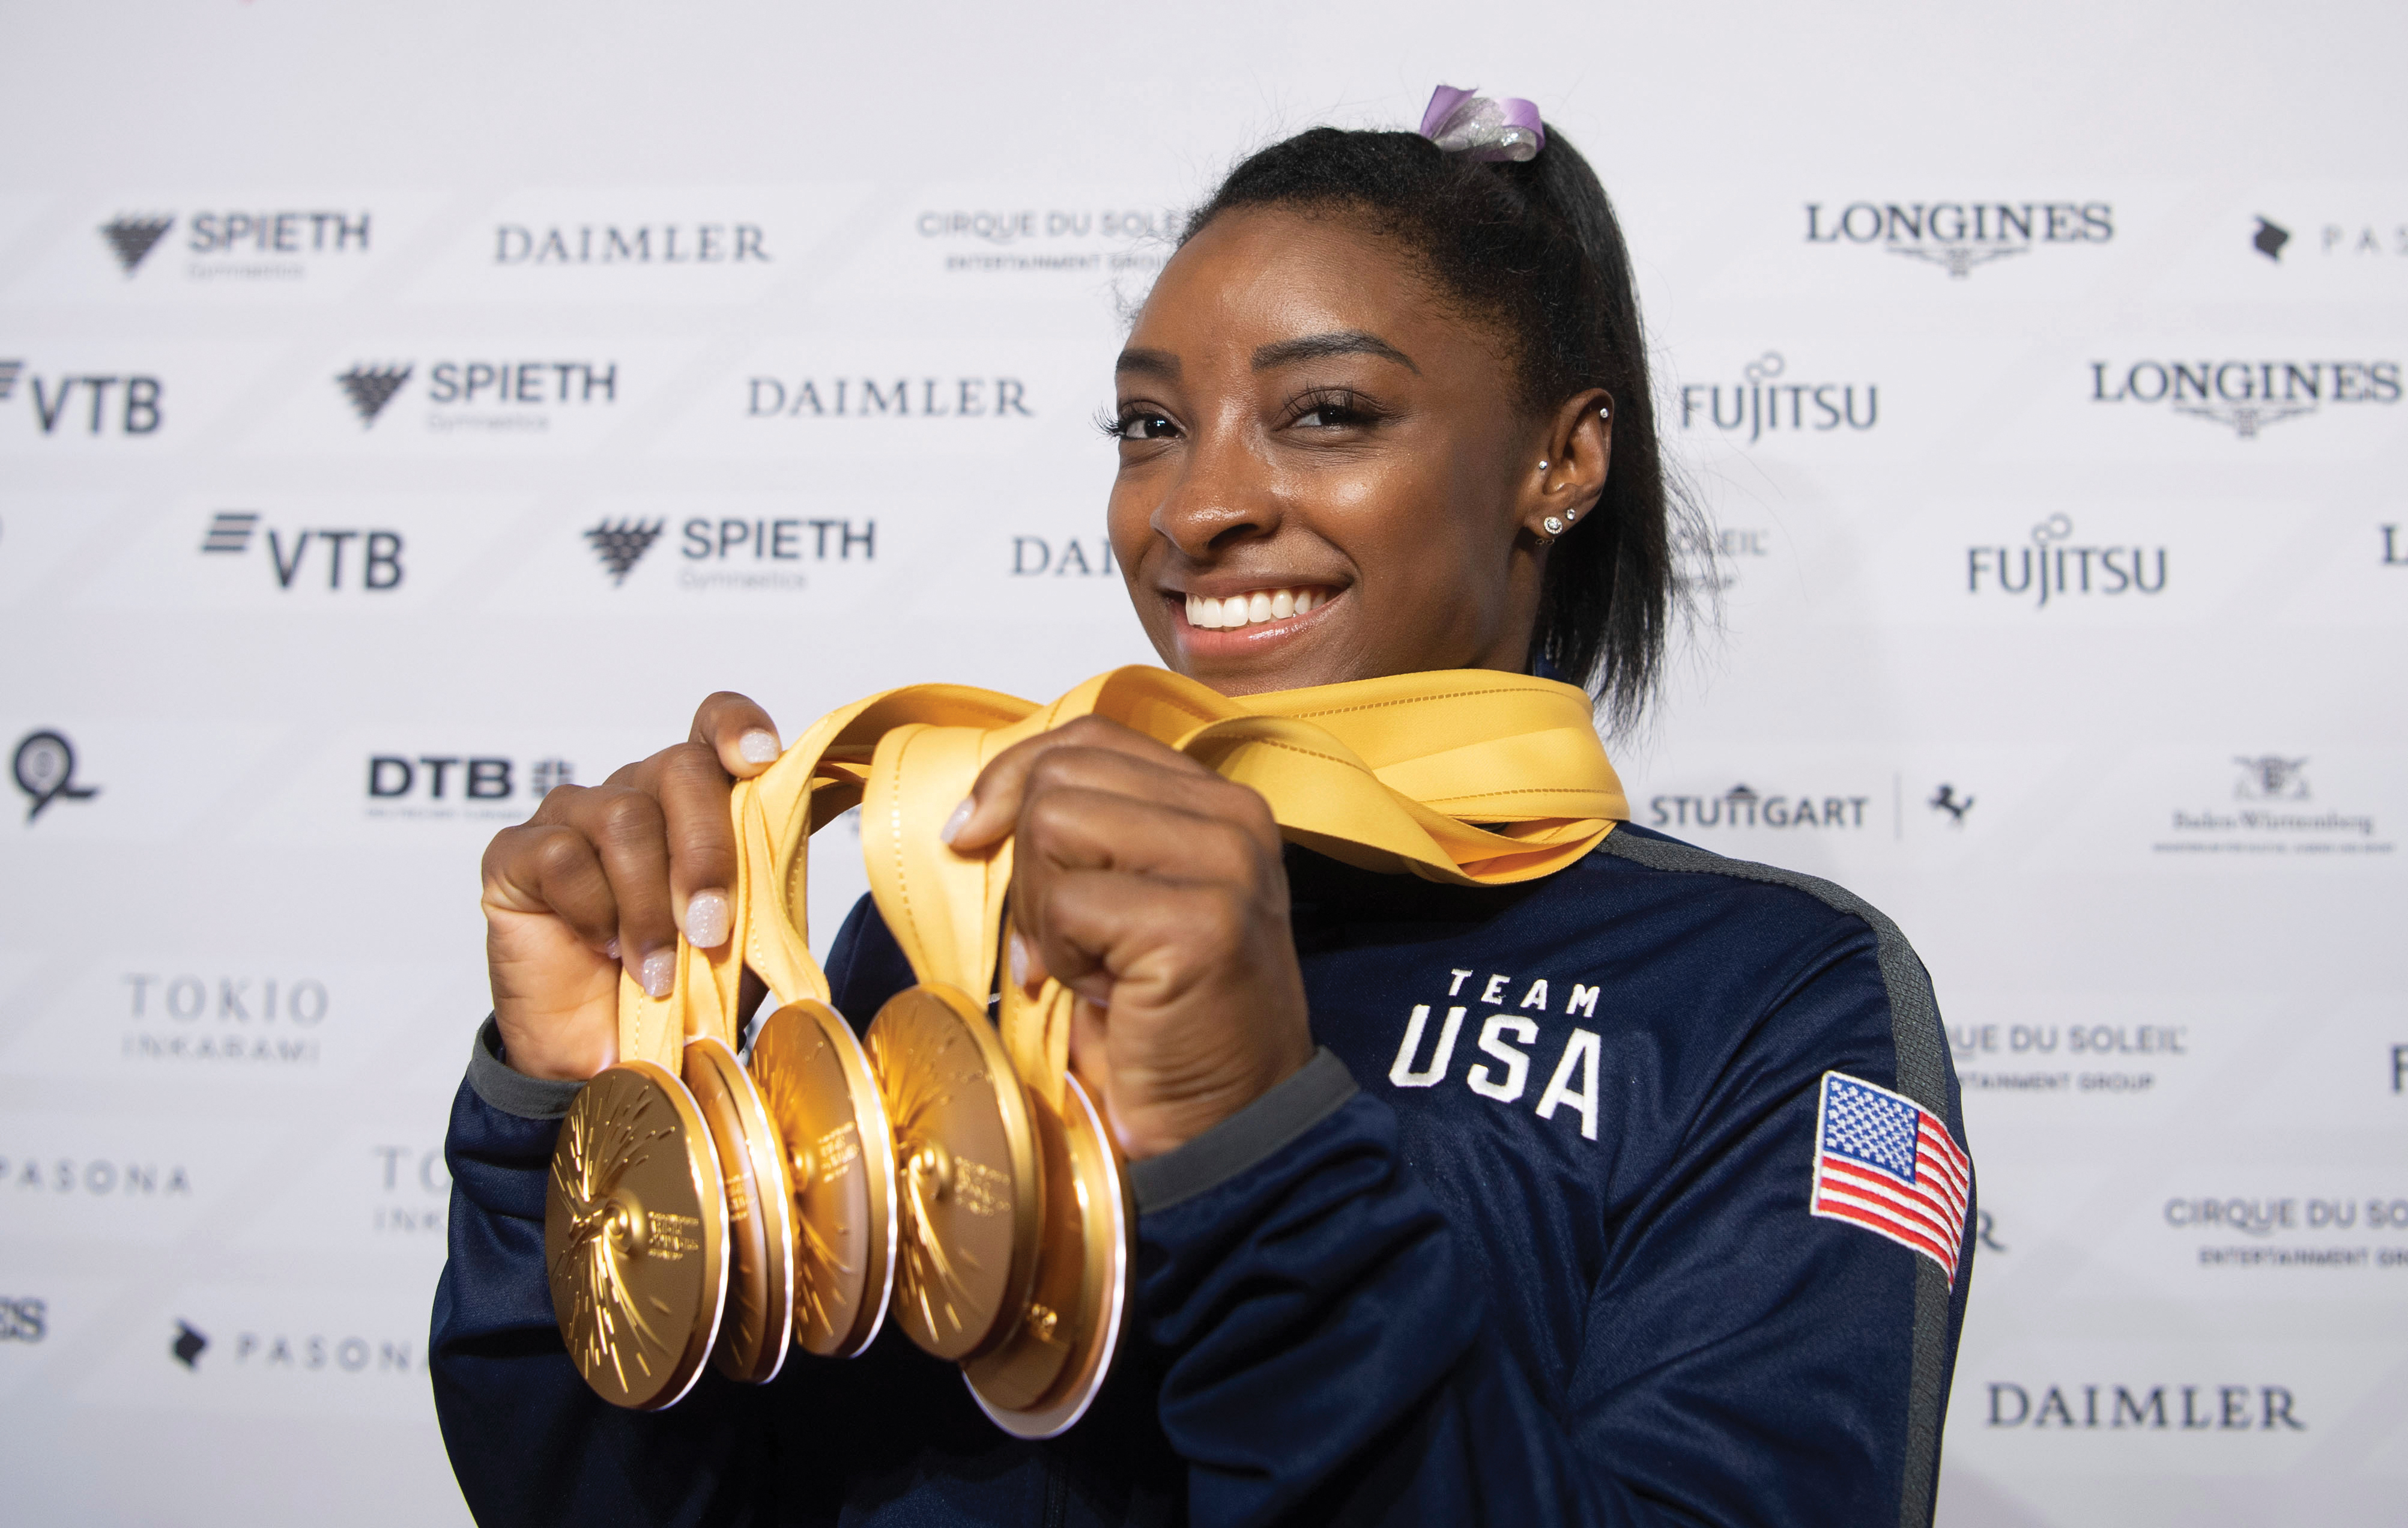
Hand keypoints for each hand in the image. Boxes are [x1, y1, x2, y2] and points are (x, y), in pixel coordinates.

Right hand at [477, 694, 782, 1080]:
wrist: (609, 1054)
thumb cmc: (685, 985)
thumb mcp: (745, 930)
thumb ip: (768, 871)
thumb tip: (811, 814)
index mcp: (696, 800)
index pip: (713, 725)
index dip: (737, 727)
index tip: (761, 760)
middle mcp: (636, 792)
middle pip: (679, 770)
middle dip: (706, 853)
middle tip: (709, 929)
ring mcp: (572, 816)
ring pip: (624, 818)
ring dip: (649, 904)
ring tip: (656, 969)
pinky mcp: (516, 852)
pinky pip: (564, 856)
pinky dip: (594, 912)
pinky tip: (603, 948)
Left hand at [948, 717, 1314, 1159]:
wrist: (1224, 1122)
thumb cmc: (1166, 1020)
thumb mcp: (1122, 901)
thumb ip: (1085, 836)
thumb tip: (978, 810)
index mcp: (1218, 802)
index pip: (1089, 735)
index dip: (1013, 778)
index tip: (971, 833)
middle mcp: (1233, 817)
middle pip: (1061, 773)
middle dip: (1027, 861)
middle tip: (1057, 937)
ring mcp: (1225, 863)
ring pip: (1055, 823)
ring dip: (1043, 910)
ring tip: (1088, 966)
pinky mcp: (1200, 921)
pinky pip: (1068, 904)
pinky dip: (1060, 959)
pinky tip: (1105, 996)